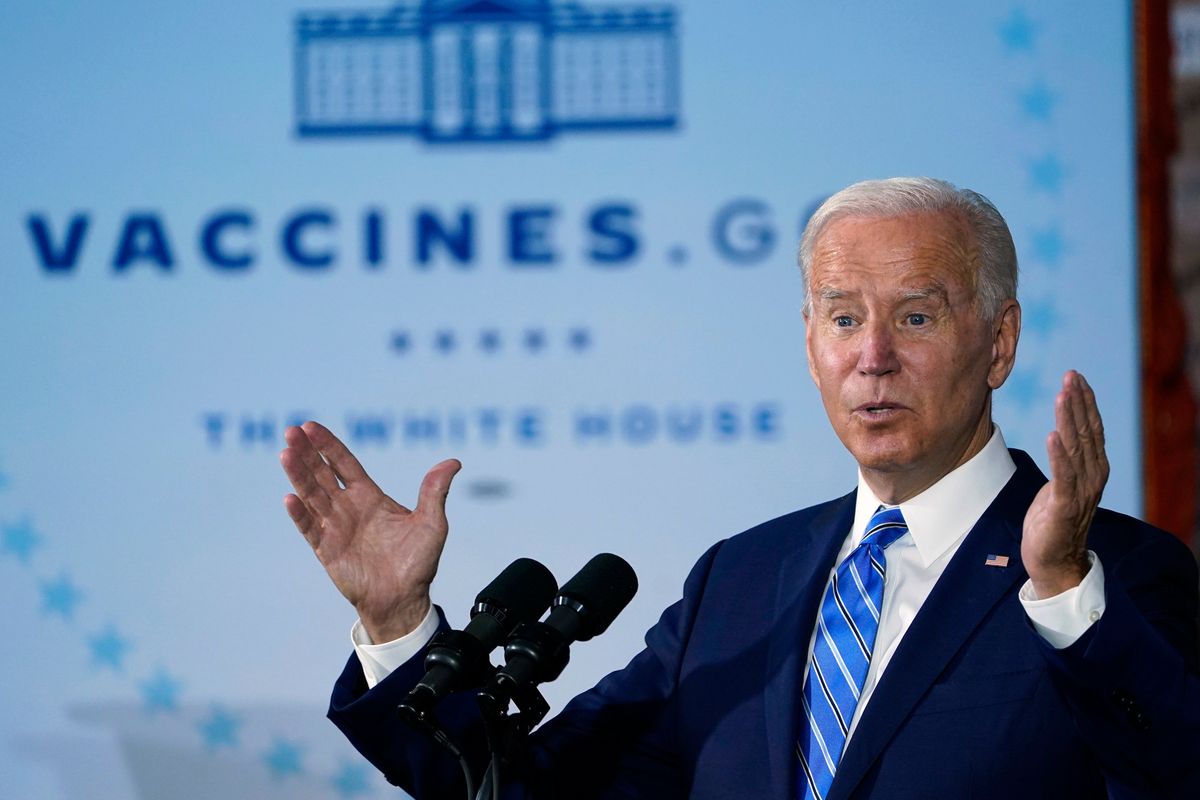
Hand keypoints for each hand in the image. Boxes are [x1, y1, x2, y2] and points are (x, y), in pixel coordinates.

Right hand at [280, 421, 461, 642]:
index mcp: (369, 497)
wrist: (403, 599)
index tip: (310, 427)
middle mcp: (348, 508)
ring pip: (312, 496)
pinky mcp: (327, 550)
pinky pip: (310, 528)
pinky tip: (290, 498)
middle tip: (291, 432)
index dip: (328, 445)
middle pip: (322, 474)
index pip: (344, 464)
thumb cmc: (418, 562)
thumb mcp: (432, 523)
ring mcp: (335, 528)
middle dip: (307, 453)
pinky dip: (300, 514)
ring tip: (286, 454)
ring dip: (298, 476)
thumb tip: (454, 462)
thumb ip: (435, 491)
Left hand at [1021, 371, 1109, 597]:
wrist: (1054, 560)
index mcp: (1093, 469)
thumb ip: (1067, 461)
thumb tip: (1062, 433)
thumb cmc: (1053, 521)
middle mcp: (1092, 477)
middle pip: (1086, 432)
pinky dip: (1058, 454)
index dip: (1085, 402)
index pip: (1091, 428)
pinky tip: (1052, 435)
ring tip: (1062, 395)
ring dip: (1068, 420)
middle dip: (1078, 402)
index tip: (1075, 377)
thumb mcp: (1062, 484)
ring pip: (1075, 448)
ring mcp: (1080, 492)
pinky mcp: (1064, 506)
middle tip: (1070, 375)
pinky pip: (1062, 476)